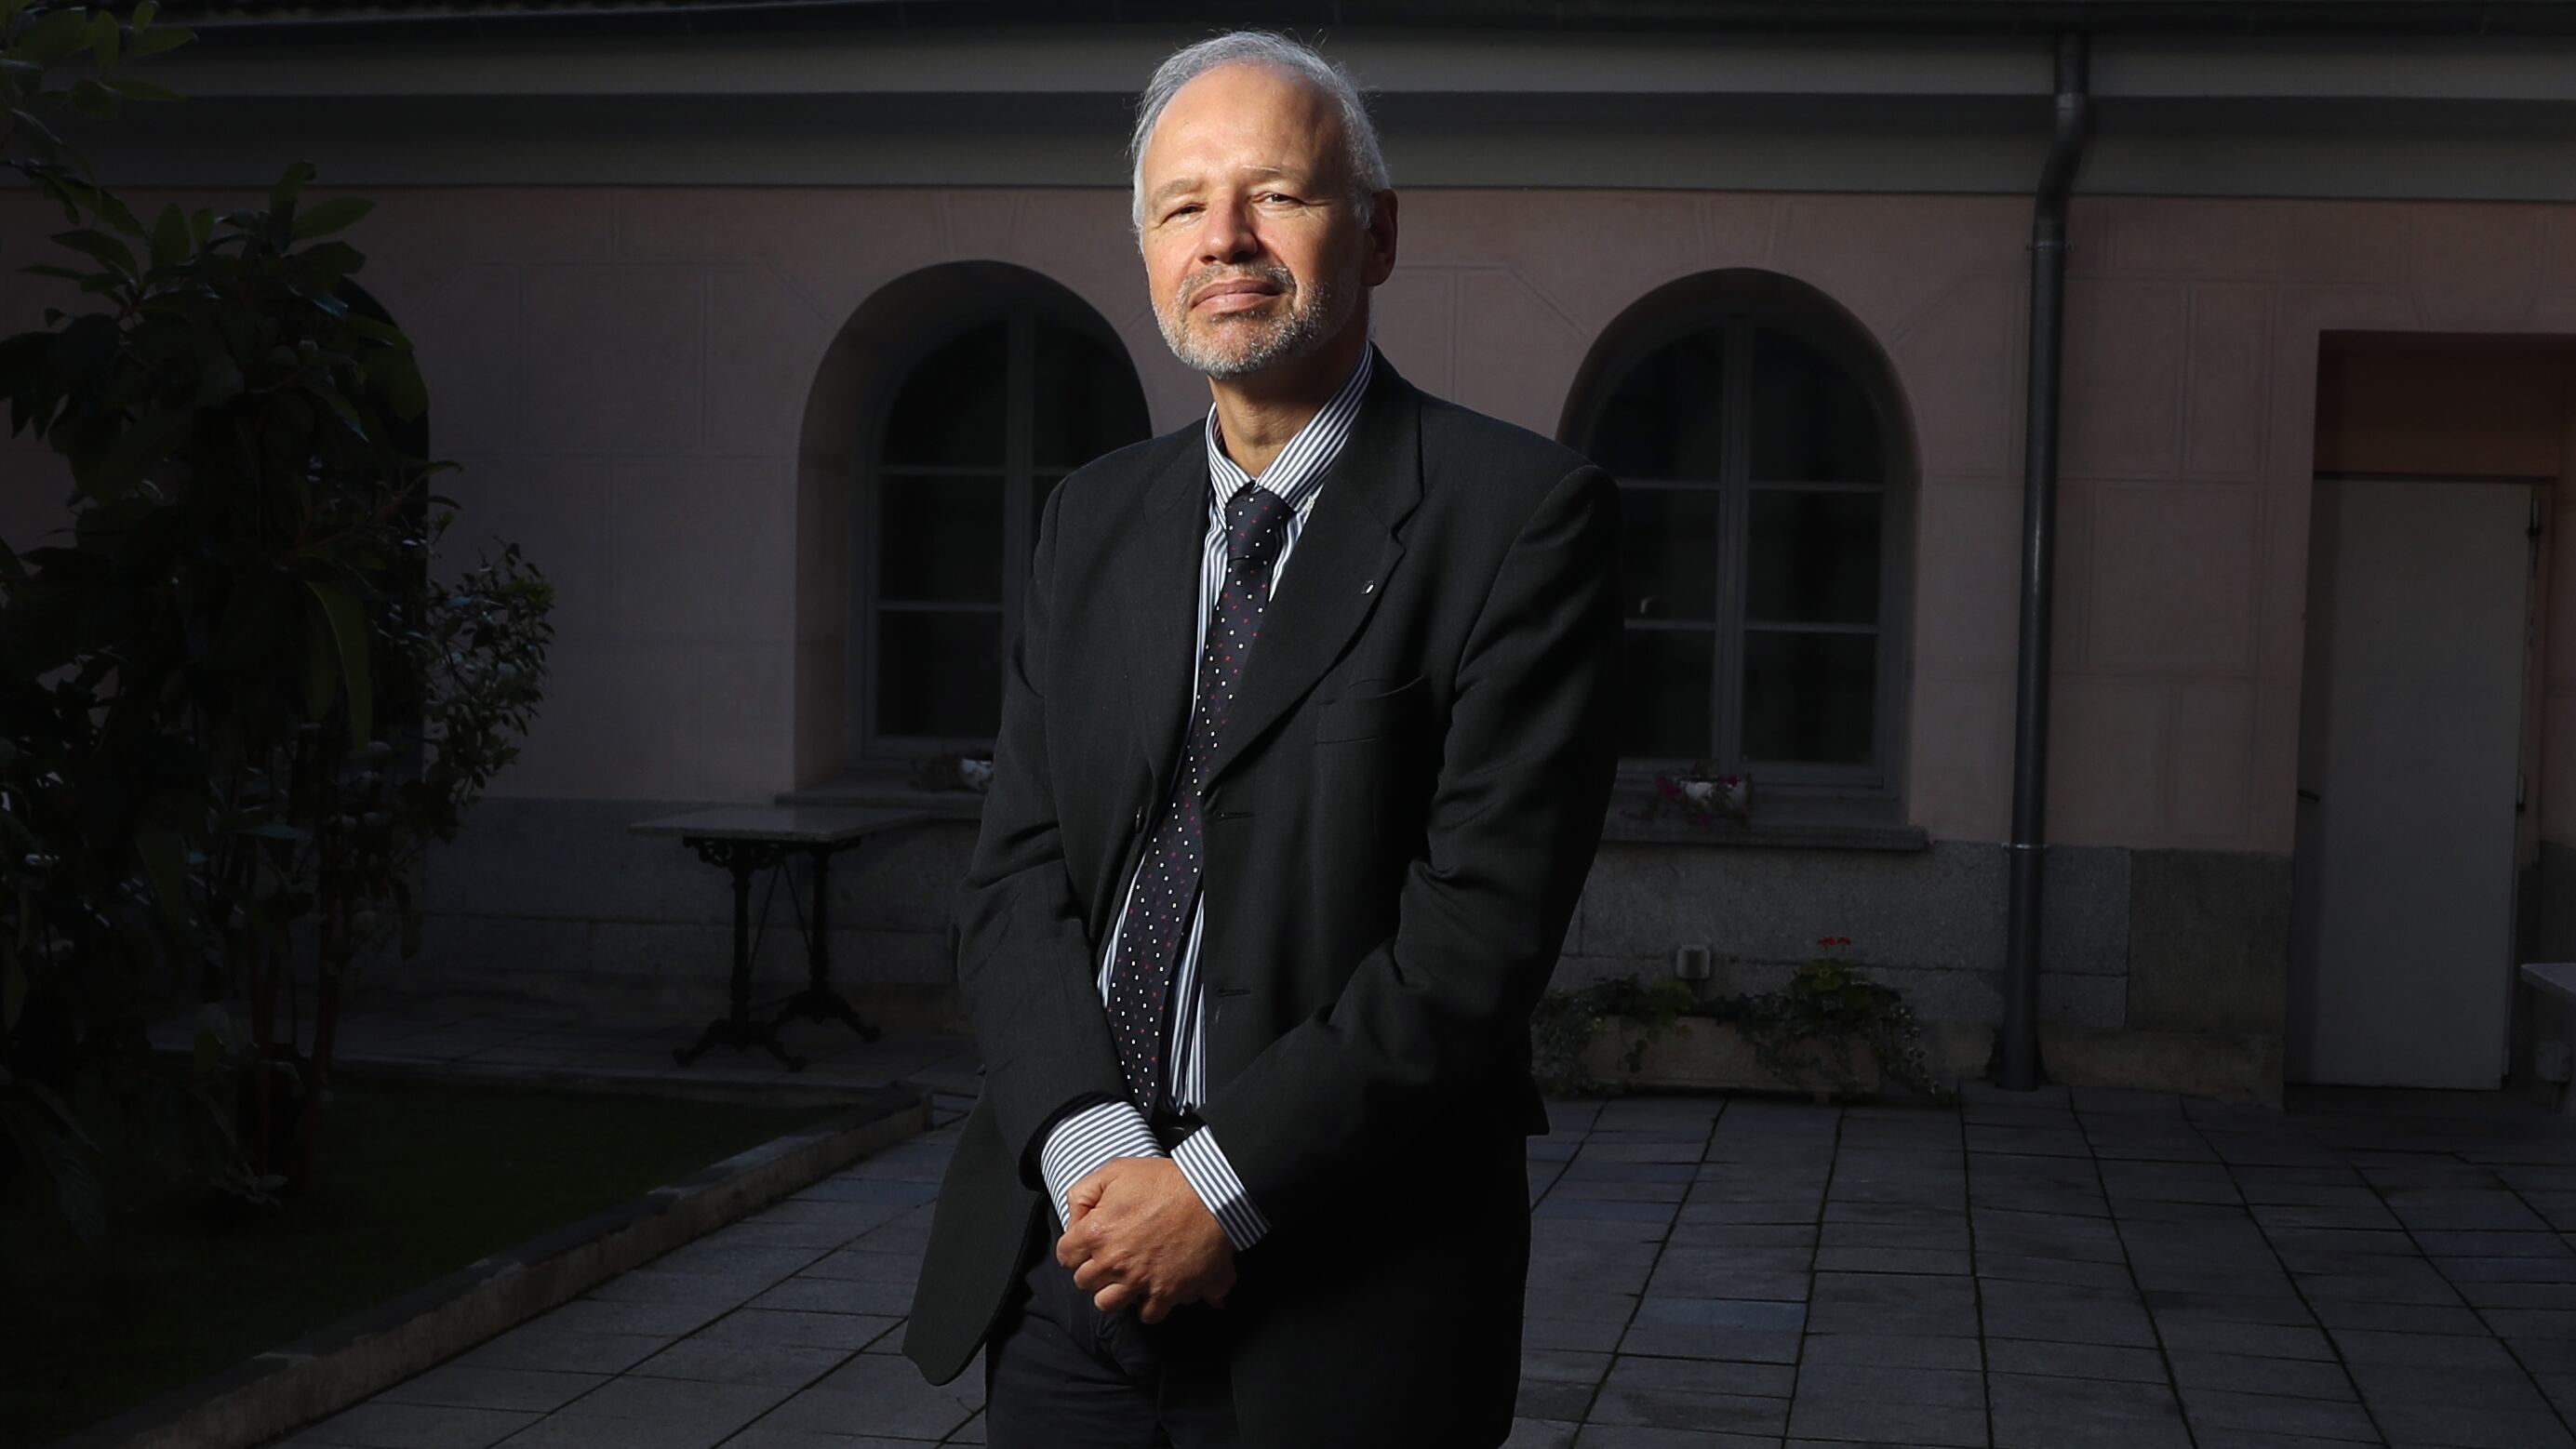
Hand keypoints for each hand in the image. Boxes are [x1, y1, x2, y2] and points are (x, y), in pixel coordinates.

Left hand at [1056, 1157, 1235, 1322]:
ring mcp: (1139, 1280)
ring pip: (1108, 1304)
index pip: (1065, 1256)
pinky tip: (1152, 1288)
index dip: (1076, 1249)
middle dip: (1095, 1270)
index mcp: (1096, 1232)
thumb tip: (1075, 1221)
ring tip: (1127, 1277)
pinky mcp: (1166, 1292)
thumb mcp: (1115, 1171)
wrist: (1211, 1195)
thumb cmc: (1165, 1181)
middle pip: (1085, 1283)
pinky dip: (1148, 1306)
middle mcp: (1113, 1262)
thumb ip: (1083, 1194)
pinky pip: (1147, 1315)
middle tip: (1111, 1257)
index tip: (1088, 1245)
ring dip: (1115, 1292)